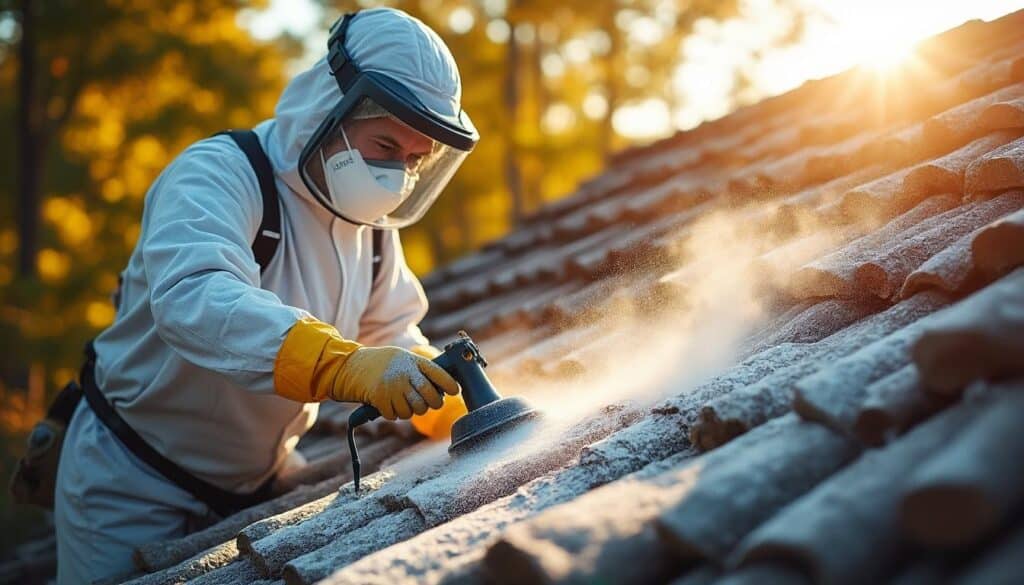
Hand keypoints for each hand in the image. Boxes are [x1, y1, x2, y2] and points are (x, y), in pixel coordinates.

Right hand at [334, 346, 458, 419]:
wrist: (352, 365)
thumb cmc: (384, 363)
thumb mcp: (404, 358)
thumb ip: (421, 370)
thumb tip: (443, 387)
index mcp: (414, 362)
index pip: (439, 374)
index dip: (450, 385)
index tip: (454, 391)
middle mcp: (405, 374)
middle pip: (430, 399)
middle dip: (432, 404)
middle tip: (427, 403)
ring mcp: (393, 387)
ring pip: (413, 411)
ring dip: (409, 410)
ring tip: (402, 401)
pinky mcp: (380, 398)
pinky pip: (396, 416)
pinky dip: (393, 413)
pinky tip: (389, 403)